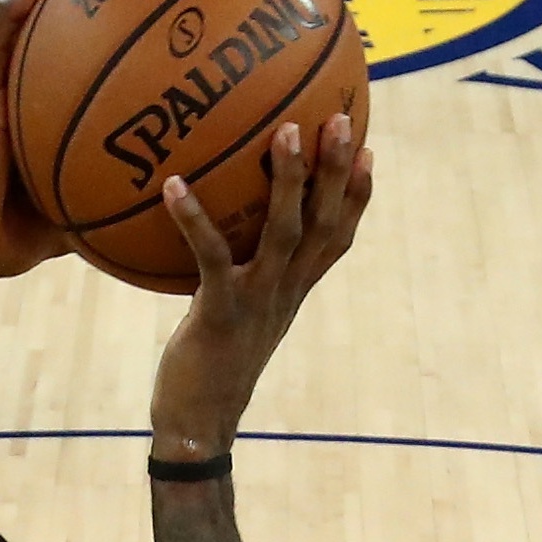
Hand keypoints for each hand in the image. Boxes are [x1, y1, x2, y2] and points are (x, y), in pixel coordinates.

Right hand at [0, 0, 80, 283]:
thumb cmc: (6, 240)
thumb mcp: (68, 216)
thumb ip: (98, 199)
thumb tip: (150, 203)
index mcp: (29, 119)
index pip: (52, 60)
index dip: (76, 25)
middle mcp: (9, 99)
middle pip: (33, 30)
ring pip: (11, 26)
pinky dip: (9, 16)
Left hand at [148, 111, 370, 454]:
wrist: (199, 423)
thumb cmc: (210, 366)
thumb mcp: (235, 315)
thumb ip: (240, 276)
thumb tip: (220, 236)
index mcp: (294, 291)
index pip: (337, 238)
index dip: (357, 196)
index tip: (368, 149)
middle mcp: (285, 291)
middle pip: (323, 223)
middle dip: (336, 171)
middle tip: (339, 118)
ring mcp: (257, 300)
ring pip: (285, 232)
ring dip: (289, 181)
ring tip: (284, 132)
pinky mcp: (221, 312)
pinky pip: (212, 256)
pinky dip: (194, 220)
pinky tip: (174, 184)